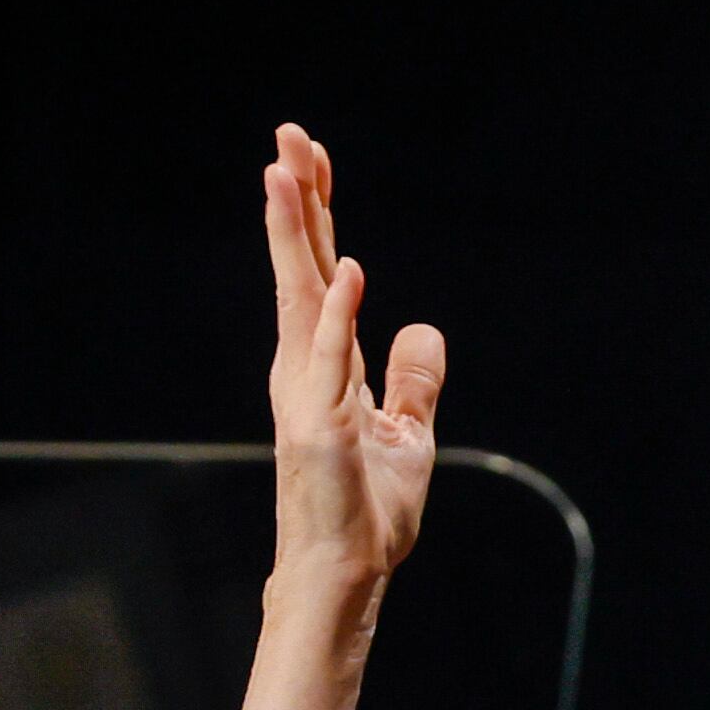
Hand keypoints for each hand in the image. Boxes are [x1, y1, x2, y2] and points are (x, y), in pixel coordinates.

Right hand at [196, 126, 447, 709]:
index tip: (312, 157)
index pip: (322, 272)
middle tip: (287, 136)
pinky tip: (351, 273)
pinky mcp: (318, 429)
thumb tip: (423, 328)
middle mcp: (306, 368)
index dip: (319, 214)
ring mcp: (307, 395)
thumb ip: (414, 379)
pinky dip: (341, 318)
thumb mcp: (408, 433)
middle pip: (302, 267)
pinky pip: (332, 364)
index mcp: (326, 363)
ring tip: (287, 173)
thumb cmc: (369, 512)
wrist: (349, 573)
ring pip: (303, 298)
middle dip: (298, 201)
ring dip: (298, 236)